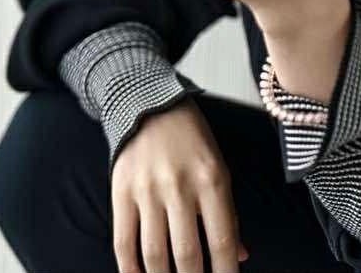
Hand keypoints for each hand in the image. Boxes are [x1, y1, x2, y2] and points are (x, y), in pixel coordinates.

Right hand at [111, 98, 248, 272]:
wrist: (150, 104)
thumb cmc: (191, 139)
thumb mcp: (219, 167)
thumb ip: (228, 213)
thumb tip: (239, 255)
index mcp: (211, 179)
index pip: (222, 240)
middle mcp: (180, 187)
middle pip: (188, 255)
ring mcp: (148, 191)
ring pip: (155, 255)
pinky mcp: (122, 192)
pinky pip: (124, 243)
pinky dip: (131, 270)